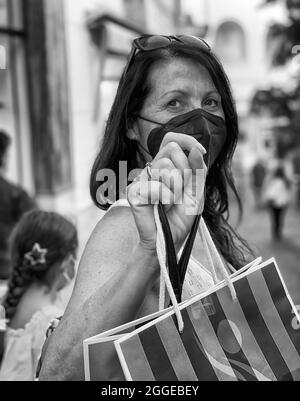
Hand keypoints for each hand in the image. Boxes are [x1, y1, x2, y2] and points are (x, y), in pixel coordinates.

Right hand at [127, 133, 206, 252]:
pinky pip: (158, 186)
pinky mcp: (134, 191)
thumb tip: (196, 149)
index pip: (171, 140)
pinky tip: (161, 207)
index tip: (201, 151)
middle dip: (185, 173)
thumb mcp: (196, 191)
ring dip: (176, 189)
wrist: (169, 239)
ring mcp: (141, 178)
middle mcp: (151, 169)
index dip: (187, 140)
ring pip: (166, 168)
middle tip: (180, 192)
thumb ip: (197, 170)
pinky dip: (166, 198)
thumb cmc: (180, 216)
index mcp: (165, 166)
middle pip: (173, 151)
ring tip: (170, 202)